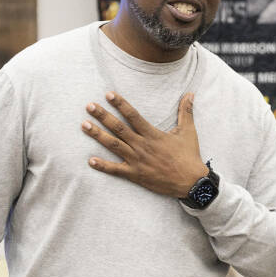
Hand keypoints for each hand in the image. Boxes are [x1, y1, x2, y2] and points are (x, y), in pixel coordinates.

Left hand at [83, 92, 206, 196]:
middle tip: (89, 106)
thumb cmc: (189, 156)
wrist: (191, 182)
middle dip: (103, 116)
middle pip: (118, 128)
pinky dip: (103, 166)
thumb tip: (191, 93)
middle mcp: (142, 146)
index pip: (133, 115)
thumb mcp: (188, 132)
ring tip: (84, 125)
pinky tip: (90, 160)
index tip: (108, 94)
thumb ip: (186, 111)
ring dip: (98, 135)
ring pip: (113, 145)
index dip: (120, 104)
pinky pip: (116, 170)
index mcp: (152, 134)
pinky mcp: (135, 174)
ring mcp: (137, 161)